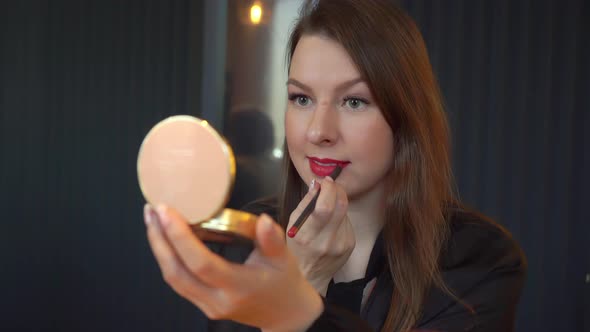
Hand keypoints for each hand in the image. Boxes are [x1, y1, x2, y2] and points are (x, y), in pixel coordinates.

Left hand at [144, 204, 323, 331]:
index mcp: (238, 287)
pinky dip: (167, 258)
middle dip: (159, 240)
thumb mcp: (283, 259)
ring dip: (159, 248)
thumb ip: (272, 239)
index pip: (201, 263)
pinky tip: (164, 238)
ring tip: (151, 220)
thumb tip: (263, 220)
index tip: (167, 211)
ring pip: (173, 279)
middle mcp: (217, 300)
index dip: (180, 237)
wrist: (285, 315)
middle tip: (151, 211)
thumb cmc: (283, 282)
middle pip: (176, 273)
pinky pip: (177, 281)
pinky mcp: (203, 305)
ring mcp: (207, 306)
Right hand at [287, 176, 355, 295]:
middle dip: (337, 189)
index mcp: (307, 237)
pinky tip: (332, 223)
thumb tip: (317, 184)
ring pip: (345, 212)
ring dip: (337, 203)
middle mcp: (326, 242)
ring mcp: (341, 245)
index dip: (328, 189)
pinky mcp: (350, 245)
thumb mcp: (292, 225)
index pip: (324, 208)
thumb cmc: (296, 248)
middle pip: (341, 206)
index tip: (325, 181)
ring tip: (327, 208)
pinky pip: (347, 222)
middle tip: (331, 185)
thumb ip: (305, 204)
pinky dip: (340, 216)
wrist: (309, 277)